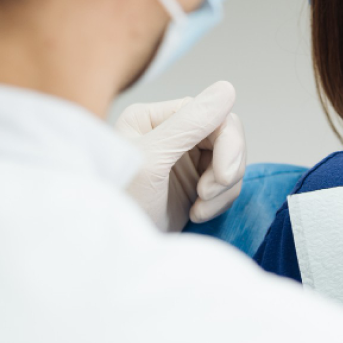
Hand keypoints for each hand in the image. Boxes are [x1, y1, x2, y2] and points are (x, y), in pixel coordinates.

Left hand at [115, 80, 245, 232]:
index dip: (228, 143)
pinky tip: (197, 214)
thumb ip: (189, 123)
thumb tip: (227, 88)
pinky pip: (228, 183)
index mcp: (154, 119)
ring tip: (199, 209)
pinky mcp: (193, 185)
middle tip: (209, 195)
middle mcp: (171, 134)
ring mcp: (183, 160)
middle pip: (227, 137)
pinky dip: (221, 201)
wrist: (110, 254)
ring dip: (224, 189)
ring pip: (232, 161)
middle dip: (227, 169)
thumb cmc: (118, 205)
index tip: (223, 176)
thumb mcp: (152, 161)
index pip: (213, 115)